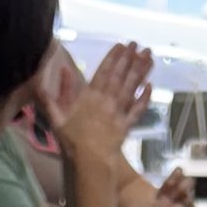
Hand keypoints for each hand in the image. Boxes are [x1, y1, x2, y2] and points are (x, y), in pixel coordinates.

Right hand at [57, 41, 153, 167]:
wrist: (90, 162)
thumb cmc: (73, 141)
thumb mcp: (58, 117)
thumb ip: (56, 94)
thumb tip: (61, 70)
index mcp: (90, 96)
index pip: (104, 72)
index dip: (113, 57)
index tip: (122, 45)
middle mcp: (107, 100)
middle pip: (120, 76)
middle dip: (129, 58)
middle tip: (138, 44)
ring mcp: (118, 112)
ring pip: (131, 88)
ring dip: (140, 71)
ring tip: (148, 56)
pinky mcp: (127, 125)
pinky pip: (137, 110)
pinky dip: (144, 98)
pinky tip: (150, 85)